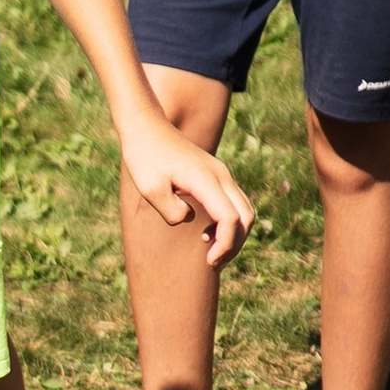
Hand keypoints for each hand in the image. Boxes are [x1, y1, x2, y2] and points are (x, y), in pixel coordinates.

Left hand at [122, 121, 254, 269]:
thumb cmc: (144, 157)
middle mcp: (220, 175)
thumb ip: (171, 211)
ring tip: (210, 252)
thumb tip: (188, 221)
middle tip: (212, 262)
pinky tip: (206, 234)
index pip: (230, 218)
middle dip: (234, 244)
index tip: (209, 261)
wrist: (145, 127)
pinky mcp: (215, 175)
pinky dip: (228, 223)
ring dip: (233, 234)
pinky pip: (234, 203)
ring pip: (244, 210)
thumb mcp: (150, 188)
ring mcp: (220, 174)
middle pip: (245, 216)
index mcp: (205, 179)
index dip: (225, 244)